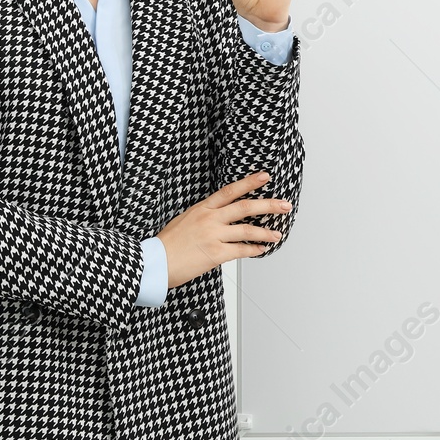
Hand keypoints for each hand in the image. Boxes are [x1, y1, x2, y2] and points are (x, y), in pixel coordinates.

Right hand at [157, 170, 294, 287]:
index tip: (265, 176)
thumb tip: (220, 217)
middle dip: (268, 205)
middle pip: (245, 207)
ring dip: (266, 232)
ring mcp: (213, 236)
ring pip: (247, 230)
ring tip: (278, 233)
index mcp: (202, 208)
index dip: (249, 182)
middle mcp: (210, 219)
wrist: (155, 263)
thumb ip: (204, 216)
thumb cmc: (168, 244)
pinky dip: (254, 250)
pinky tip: (261, 249)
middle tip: (284, 204)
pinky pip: (241, 250)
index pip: (230, 191)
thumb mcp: (184, 220)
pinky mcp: (215, 254)